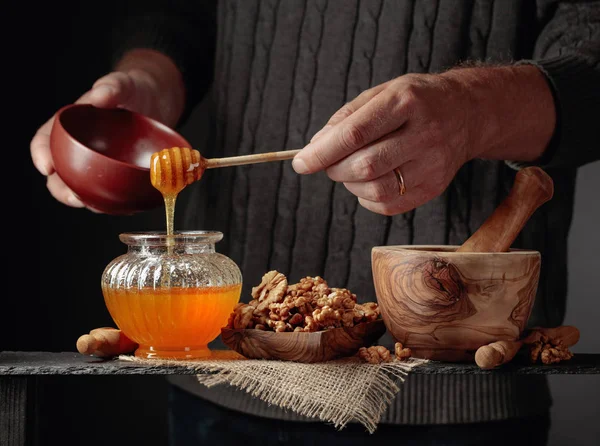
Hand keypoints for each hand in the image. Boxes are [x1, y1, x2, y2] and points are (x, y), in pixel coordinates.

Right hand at [30, 49, 184, 210]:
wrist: (157, 101)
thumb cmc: (134, 91)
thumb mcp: (124, 84)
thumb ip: (112, 86)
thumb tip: (101, 96)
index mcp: (71, 124)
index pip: (45, 139)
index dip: (41, 153)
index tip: (46, 167)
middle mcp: (81, 146)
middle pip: (60, 171)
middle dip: (62, 188)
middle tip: (74, 197)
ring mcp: (99, 162)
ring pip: (83, 186)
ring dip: (87, 201)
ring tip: (98, 207)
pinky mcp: (118, 173)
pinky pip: (109, 190)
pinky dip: (112, 201)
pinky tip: (122, 207)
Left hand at [292, 65, 554, 215]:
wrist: (468, 113)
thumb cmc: (416, 101)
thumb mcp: (382, 92)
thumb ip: (346, 118)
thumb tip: (315, 148)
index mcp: (406, 101)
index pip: (356, 133)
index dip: (322, 152)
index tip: (300, 163)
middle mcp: (424, 133)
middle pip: (365, 166)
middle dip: (334, 169)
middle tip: (328, 163)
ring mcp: (433, 164)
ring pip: (375, 190)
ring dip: (349, 185)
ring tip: (350, 170)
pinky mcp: (435, 187)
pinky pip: (388, 205)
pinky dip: (367, 199)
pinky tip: (369, 182)